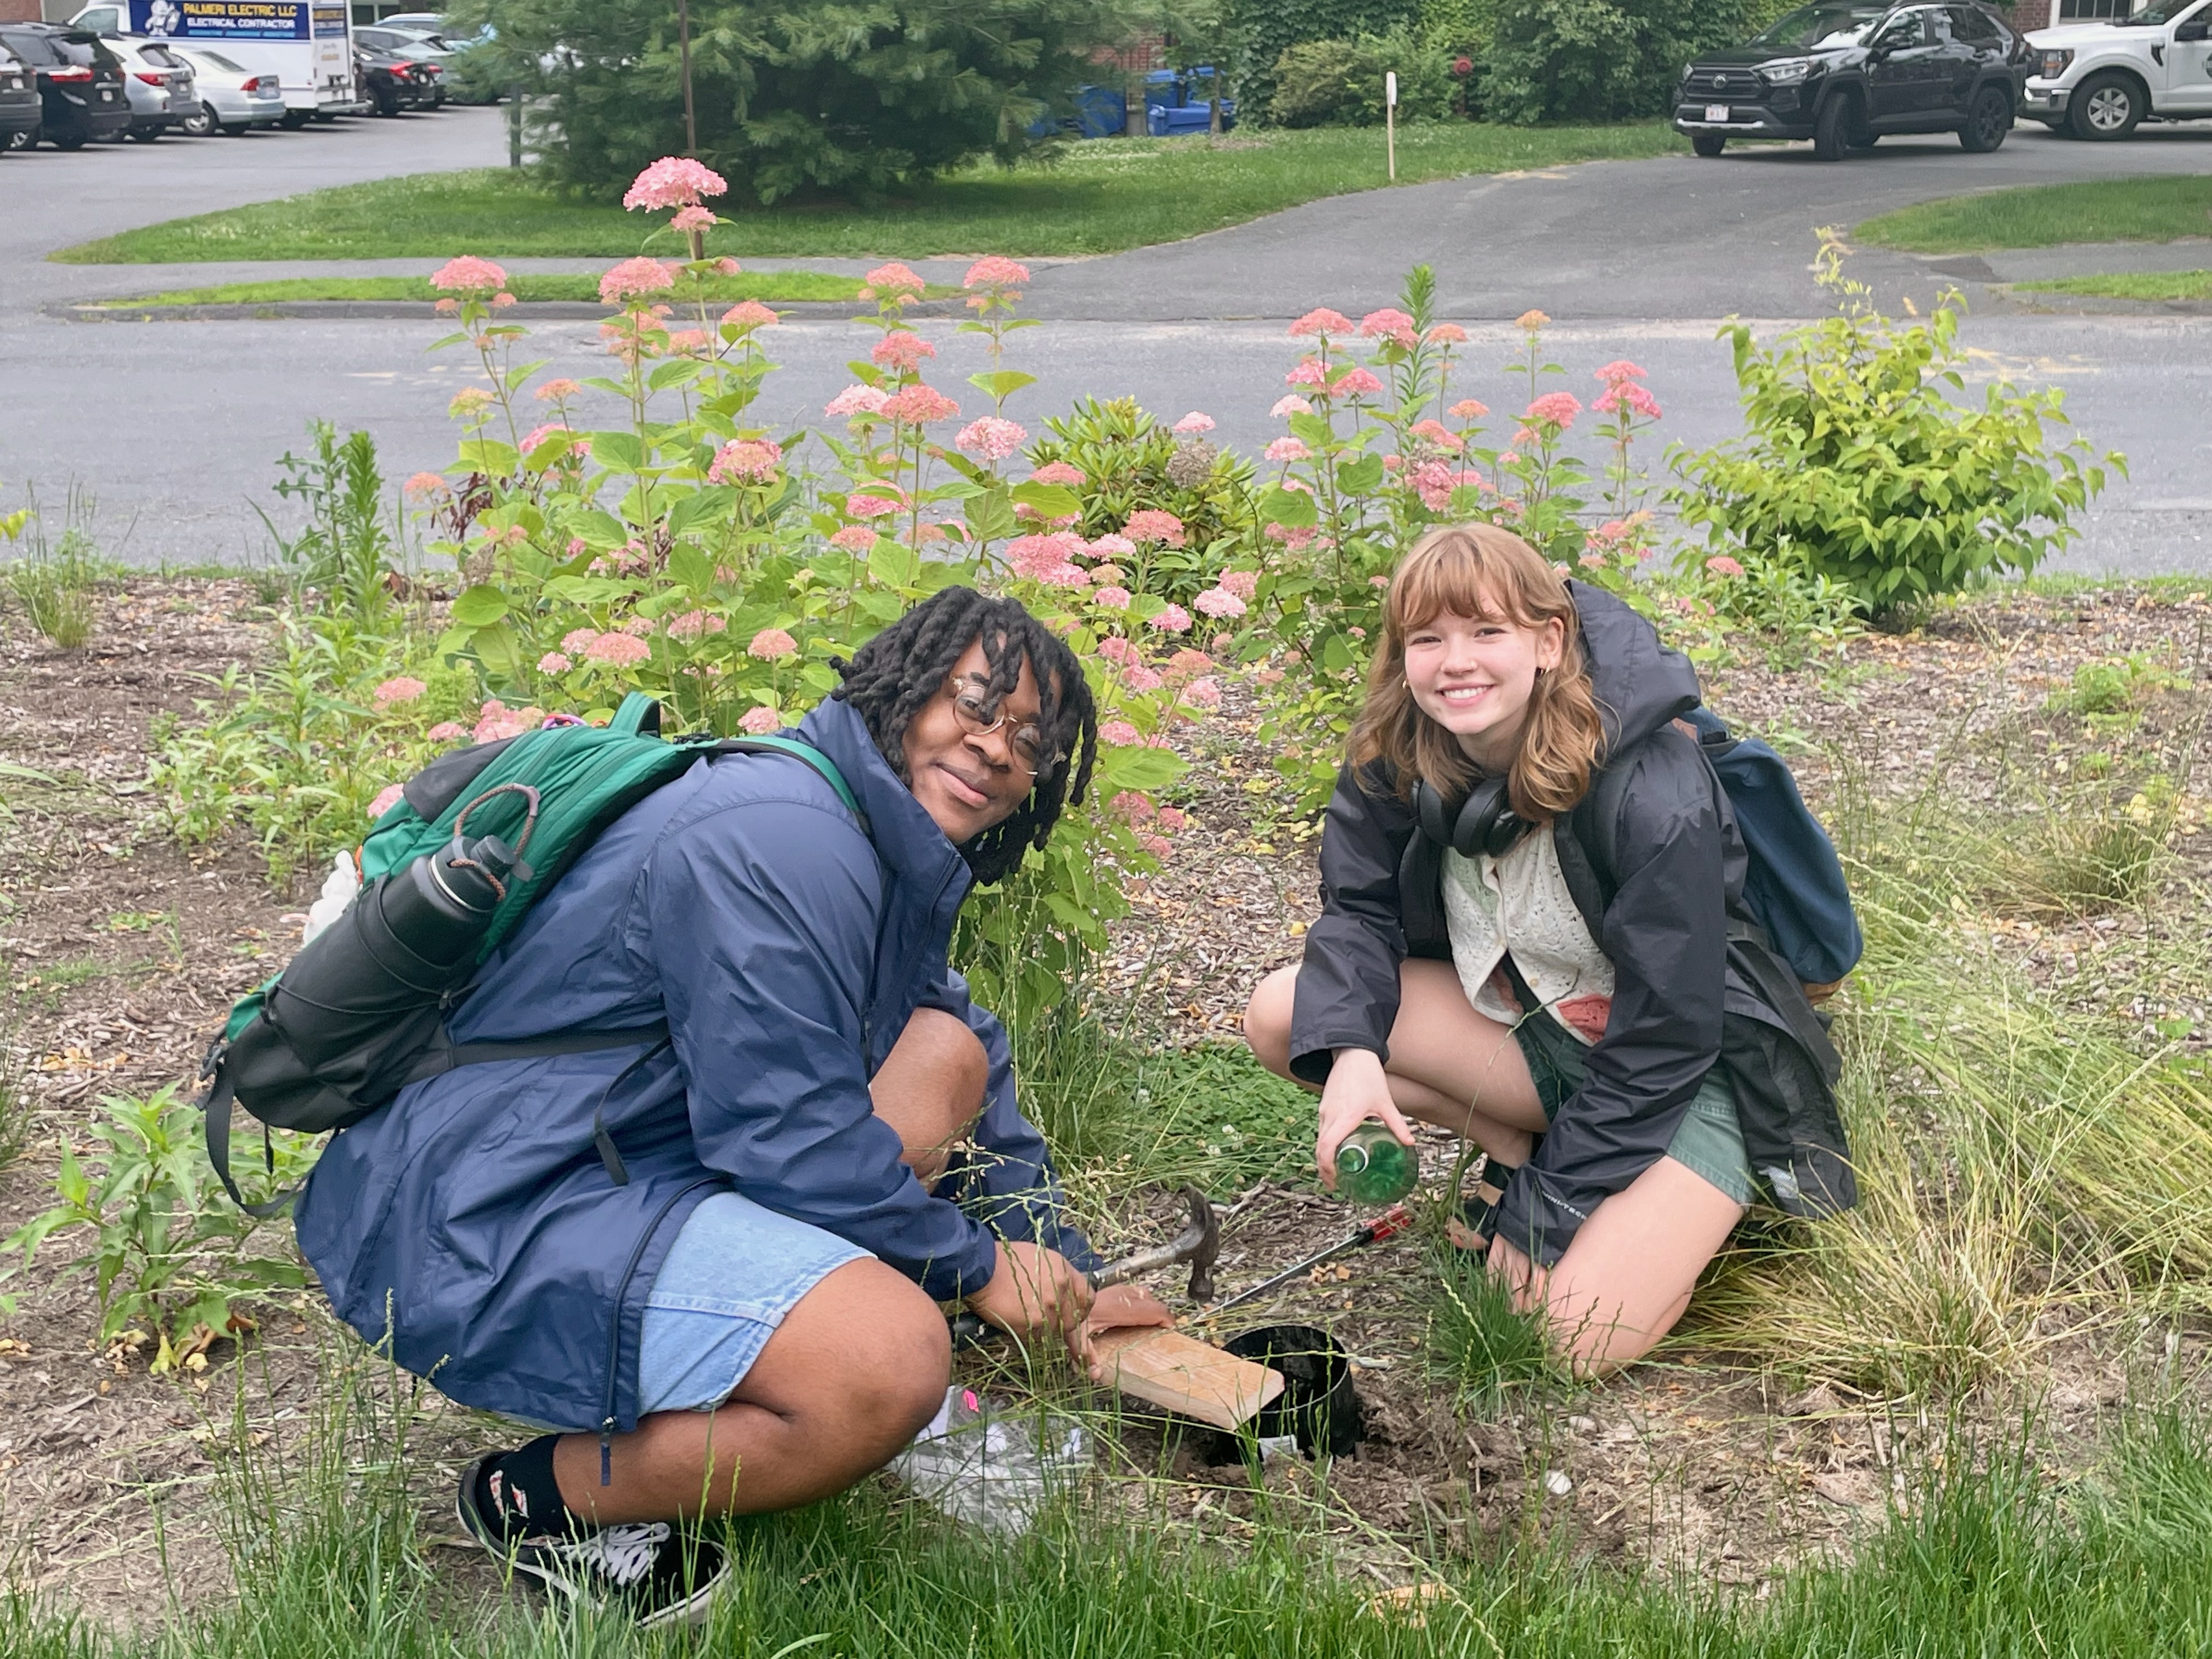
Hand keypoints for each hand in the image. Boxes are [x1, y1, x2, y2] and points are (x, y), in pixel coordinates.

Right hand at [965, 1240, 1093, 1342]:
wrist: (982, 1267)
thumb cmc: (1006, 1259)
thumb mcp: (1040, 1258)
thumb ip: (1057, 1275)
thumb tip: (1065, 1290)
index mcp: (1065, 1272)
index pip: (1087, 1298)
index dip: (1081, 1307)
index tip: (1074, 1311)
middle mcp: (1060, 1291)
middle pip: (1073, 1318)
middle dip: (1062, 1321)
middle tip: (1045, 1316)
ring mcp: (1047, 1310)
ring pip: (1054, 1329)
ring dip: (1043, 1326)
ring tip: (1025, 1313)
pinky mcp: (1032, 1325)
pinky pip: (1036, 1336)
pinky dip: (1028, 1332)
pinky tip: (1015, 1318)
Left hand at [1069, 1284, 1174, 1382]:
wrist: (1066, 1295)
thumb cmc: (1073, 1314)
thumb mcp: (1078, 1335)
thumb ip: (1088, 1355)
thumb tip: (1096, 1375)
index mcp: (1122, 1307)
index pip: (1155, 1311)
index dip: (1167, 1321)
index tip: (1171, 1332)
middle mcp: (1125, 1295)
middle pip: (1155, 1304)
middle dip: (1161, 1318)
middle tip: (1161, 1334)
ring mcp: (1121, 1289)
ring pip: (1147, 1296)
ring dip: (1152, 1310)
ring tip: (1151, 1326)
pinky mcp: (1116, 1288)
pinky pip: (1138, 1294)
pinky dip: (1143, 1304)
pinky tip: (1136, 1317)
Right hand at [1314, 1047, 1414, 1189]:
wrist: (1352, 1053)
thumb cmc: (1367, 1075)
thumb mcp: (1385, 1102)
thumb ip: (1397, 1124)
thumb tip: (1410, 1143)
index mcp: (1345, 1117)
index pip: (1328, 1148)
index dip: (1327, 1168)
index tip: (1334, 1181)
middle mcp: (1331, 1116)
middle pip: (1320, 1148)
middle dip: (1324, 1169)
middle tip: (1335, 1184)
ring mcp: (1325, 1110)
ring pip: (1319, 1139)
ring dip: (1324, 1157)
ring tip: (1335, 1171)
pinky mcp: (1324, 1106)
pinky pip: (1321, 1129)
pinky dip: (1325, 1144)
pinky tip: (1336, 1150)